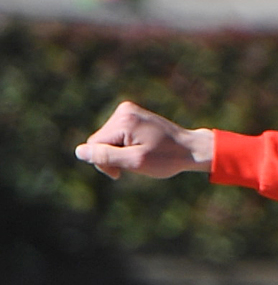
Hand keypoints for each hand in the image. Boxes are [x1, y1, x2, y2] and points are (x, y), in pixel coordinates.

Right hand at [76, 101, 211, 177]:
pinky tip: (142, 148)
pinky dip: (125, 145)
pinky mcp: (133, 115)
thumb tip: (79, 152)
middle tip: (134, 166)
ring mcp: (129, 111)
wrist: (192, 149)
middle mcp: (124, 111)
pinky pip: (118, 134)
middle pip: (100, 140)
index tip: (120, 174)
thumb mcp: (135, 162)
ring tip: (141, 156)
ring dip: (120, 151)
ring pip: (108, 138)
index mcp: (123, 120)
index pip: (95, 144)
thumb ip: (106, 156)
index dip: (104, 162)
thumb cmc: (167, 158)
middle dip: (112, 156)